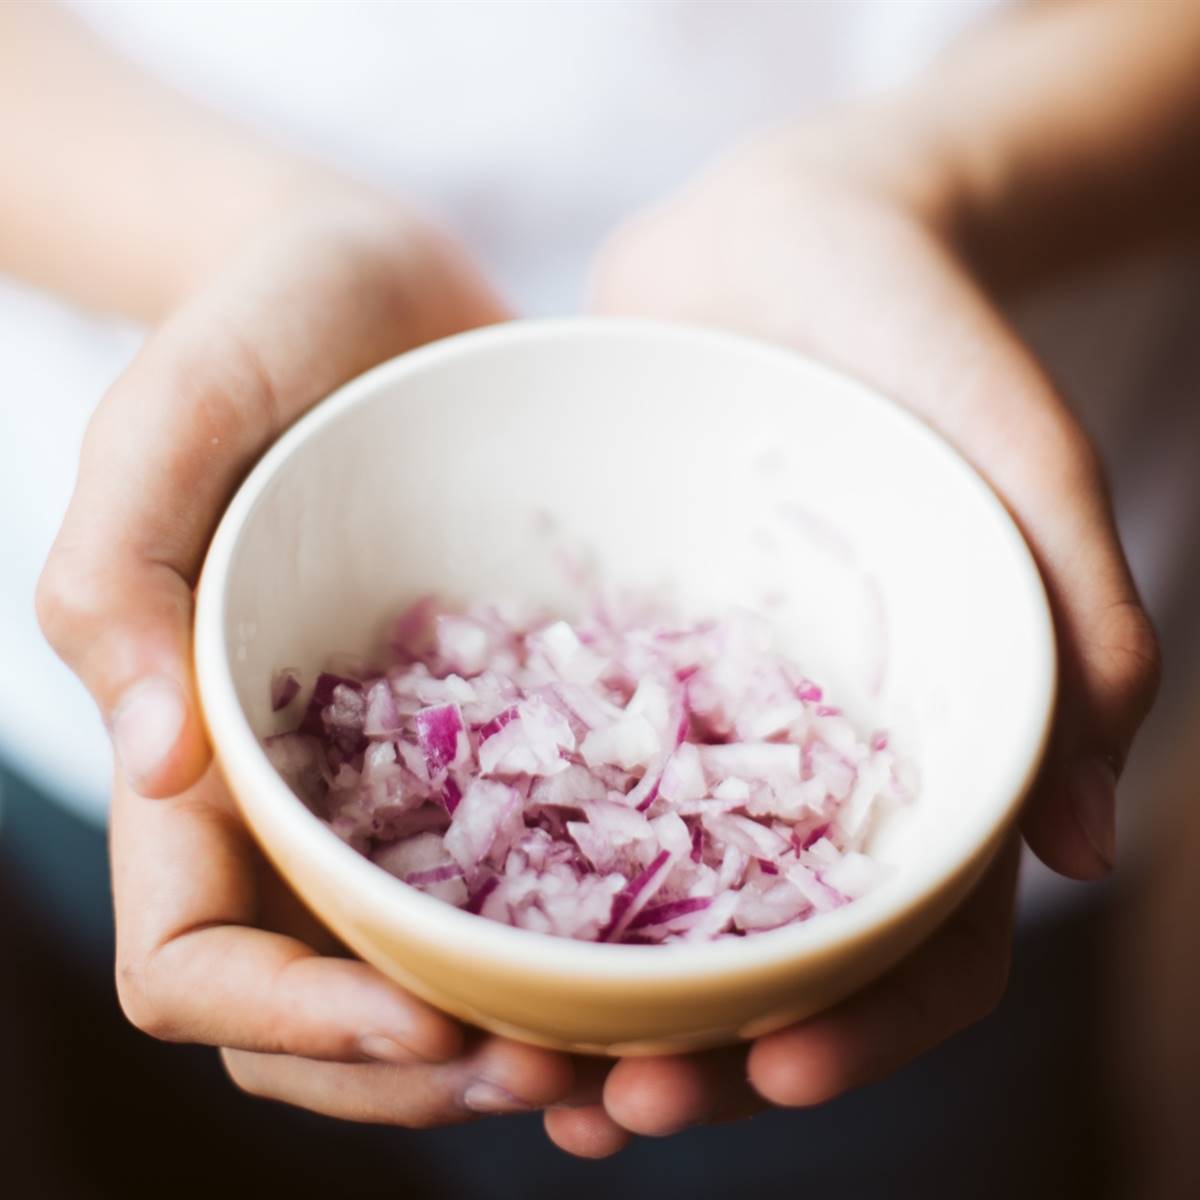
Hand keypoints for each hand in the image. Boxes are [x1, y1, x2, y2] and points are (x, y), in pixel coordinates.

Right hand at [39, 196, 575, 1127]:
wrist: (385, 293)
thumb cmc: (257, 331)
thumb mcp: (170, 416)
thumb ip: (119, 572)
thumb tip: (152, 764)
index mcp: (197, 764)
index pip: (199, 963)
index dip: (294, 1027)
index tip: (428, 1028)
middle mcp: (299, 802)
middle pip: (329, 1014)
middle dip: (429, 1076)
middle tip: (570, 1080)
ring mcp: (404, 780)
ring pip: (441, 973)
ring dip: (523, 1044)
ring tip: (640, 1063)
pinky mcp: (500, 735)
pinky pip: (539, 869)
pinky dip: (591, 942)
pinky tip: (683, 957)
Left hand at [543, 120, 1160, 1153]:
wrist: (782, 243)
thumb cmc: (923, 340)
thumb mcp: (1024, 457)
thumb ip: (1081, 625)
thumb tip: (1084, 851)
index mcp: (920, 748)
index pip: (919, 938)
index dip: (862, 1025)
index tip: (772, 1069)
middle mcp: (801, 760)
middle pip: (764, 954)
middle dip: (698, 1047)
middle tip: (609, 1106)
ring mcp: (696, 719)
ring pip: (647, 902)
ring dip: (589, 1001)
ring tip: (515, 1069)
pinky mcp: (602, 663)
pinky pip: (551, 782)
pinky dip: (511, 868)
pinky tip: (444, 922)